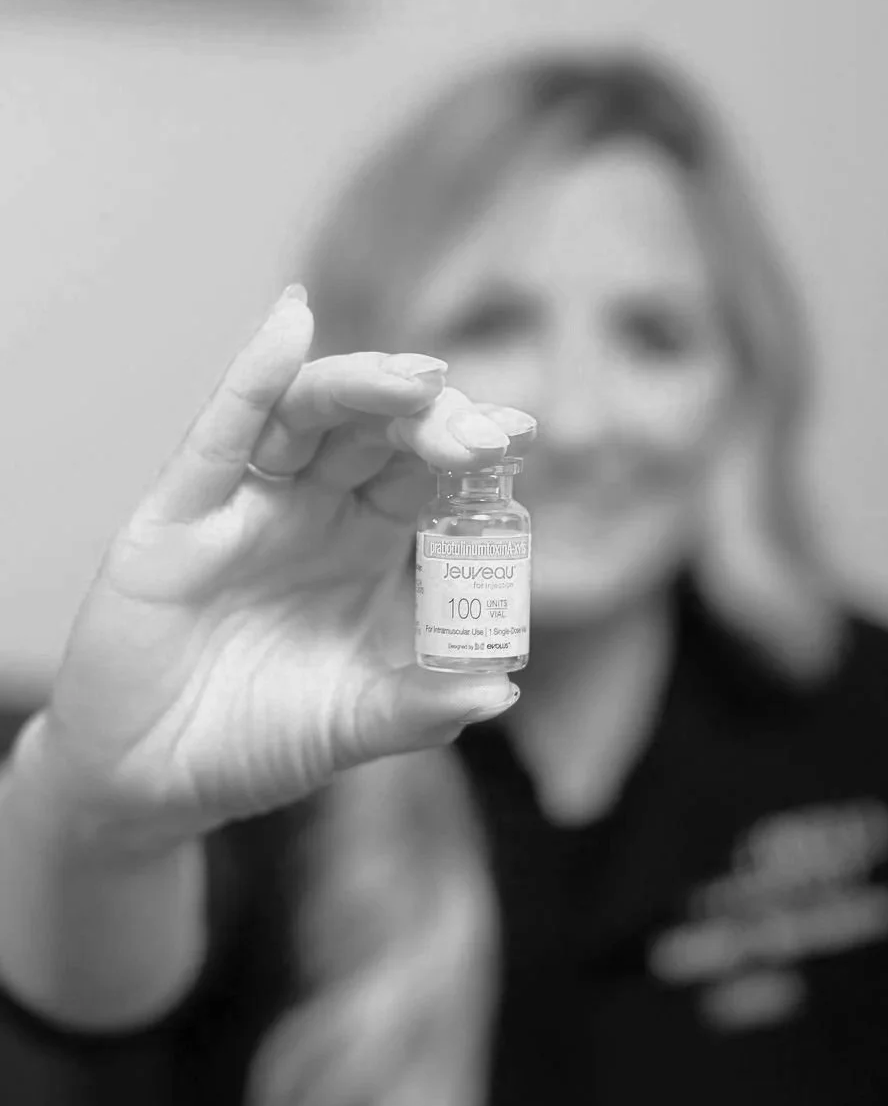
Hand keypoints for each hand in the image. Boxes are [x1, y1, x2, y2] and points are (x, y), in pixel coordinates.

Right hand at [32, 286, 534, 846]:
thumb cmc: (253, 742)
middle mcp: (312, 510)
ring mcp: (246, 506)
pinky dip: (253, 376)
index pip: (426, 473)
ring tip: (419, 379)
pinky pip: (221, 435)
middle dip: (431, 421)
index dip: (470, 449)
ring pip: (308, 416)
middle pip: (377, 433)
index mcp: (365, 545)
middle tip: (481, 432)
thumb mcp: (352, 726)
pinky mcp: (180, 516)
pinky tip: (289, 323)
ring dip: (364, 387)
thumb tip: (501, 688)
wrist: (148, 782)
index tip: (520, 434)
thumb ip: (421, 707)